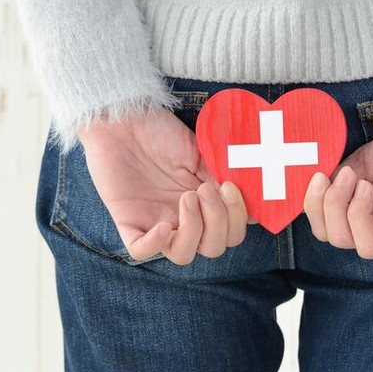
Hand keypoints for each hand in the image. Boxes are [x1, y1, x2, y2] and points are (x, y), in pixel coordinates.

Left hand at [77, 108, 255, 265]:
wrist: (122, 116)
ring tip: (187, 197)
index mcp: (203, 202)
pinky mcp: (127, 221)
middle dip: (219, 221)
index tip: (234, 189)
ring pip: (183, 255)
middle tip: (206, 189)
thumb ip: (222, 173)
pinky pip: (140, 251)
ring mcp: (155, 222)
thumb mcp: (198, 150)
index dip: (240, 219)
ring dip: (194, 230)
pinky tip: (163, 225)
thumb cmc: (159, 130)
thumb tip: (250, 192)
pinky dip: (155, 245)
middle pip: (213, 247)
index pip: (232, 231)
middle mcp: (182, 218)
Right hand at [303, 102, 372, 260]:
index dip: (314, 208)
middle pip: (339, 240)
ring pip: (367, 249)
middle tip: (348, 177)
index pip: (324, 228)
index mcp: (355, 211)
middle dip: (333, 208)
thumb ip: (334, 180)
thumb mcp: (358, 161)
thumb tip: (307, 189)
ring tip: (366, 185)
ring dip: (356, 217)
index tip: (320, 177)